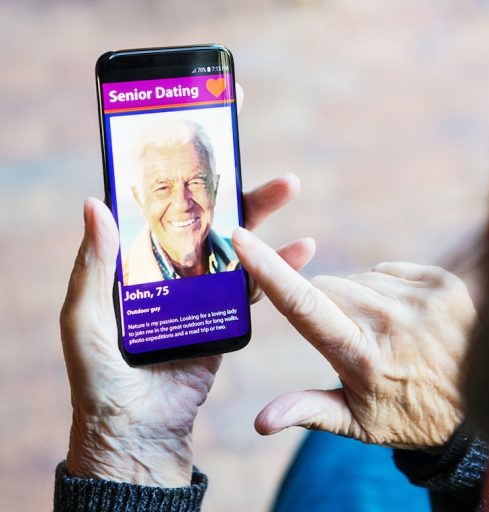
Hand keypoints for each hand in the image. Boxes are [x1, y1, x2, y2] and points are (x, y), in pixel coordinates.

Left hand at [61, 176, 314, 486]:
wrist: (137, 430)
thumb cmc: (100, 377)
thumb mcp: (85, 317)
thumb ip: (94, 265)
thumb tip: (94, 203)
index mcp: (137, 264)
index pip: (160, 210)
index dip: (180, 175)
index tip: (204, 139)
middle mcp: (172, 272)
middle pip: (210, 220)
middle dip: (239, 189)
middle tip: (258, 161)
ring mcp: (203, 294)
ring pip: (238, 247)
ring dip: (266, 217)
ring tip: (291, 186)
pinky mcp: (227, 320)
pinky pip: (255, 288)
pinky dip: (280, 267)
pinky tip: (302, 248)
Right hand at [232, 229, 475, 449]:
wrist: (478, 406)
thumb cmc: (408, 417)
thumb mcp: (357, 424)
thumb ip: (307, 411)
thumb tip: (260, 422)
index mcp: (360, 355)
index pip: (303, 304)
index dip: (267, 267)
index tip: (240, 236)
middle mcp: (390, 321)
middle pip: (327, 287)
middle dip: (323, 307)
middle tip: (349, 341)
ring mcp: (420, 298)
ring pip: (358, 279)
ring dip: (358, 300)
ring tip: (384, 335)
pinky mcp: (442, 282)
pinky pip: (388, 270)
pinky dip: (386, 288)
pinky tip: (403, 318)